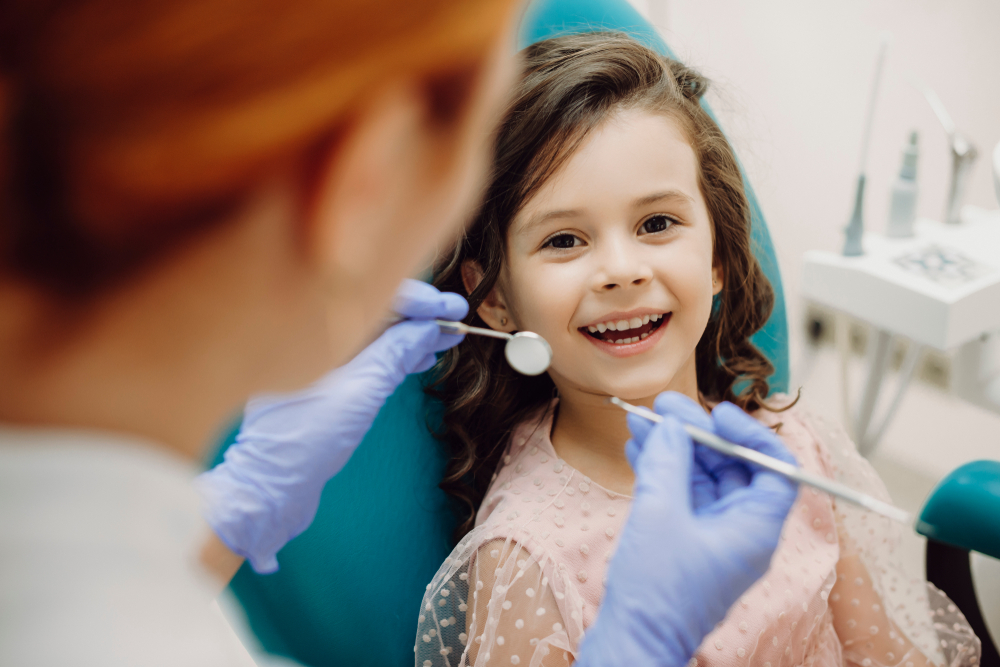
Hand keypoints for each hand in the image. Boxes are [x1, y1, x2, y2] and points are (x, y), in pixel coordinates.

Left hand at [196, 279, 466, 573]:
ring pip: (372, 333)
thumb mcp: (360, 392)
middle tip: (455, 317)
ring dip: (410, 335)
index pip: (370, 294)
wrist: (272, 490)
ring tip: (446, 339)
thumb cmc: (305, 441)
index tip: (450, 309)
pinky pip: (363, 354)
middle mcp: (308, 333)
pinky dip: (393, 354)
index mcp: (308, 324)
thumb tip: (428, 328)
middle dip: (417, 315)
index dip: (417, 300)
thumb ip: (395, 353)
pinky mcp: (321, 379)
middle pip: (372, 308)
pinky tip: (421, 357)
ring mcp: (313, 357)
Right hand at [578, 392, 798, 666]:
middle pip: (732, 468)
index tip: (716, 415)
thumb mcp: (661, 512)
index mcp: (756, 529)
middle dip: (697, 434)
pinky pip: (681, 496)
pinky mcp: (686, 544)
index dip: (750, 435)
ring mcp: (712, 539)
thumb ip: (670, 460)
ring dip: (673, 448)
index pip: (775, 469)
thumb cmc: (656, 591)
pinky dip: (662, 471)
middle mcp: (741, 532)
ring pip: (701, 479)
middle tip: (664, 407)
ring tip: (641, 421)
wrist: (633, 642)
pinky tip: (638, 449)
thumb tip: (674, 426)